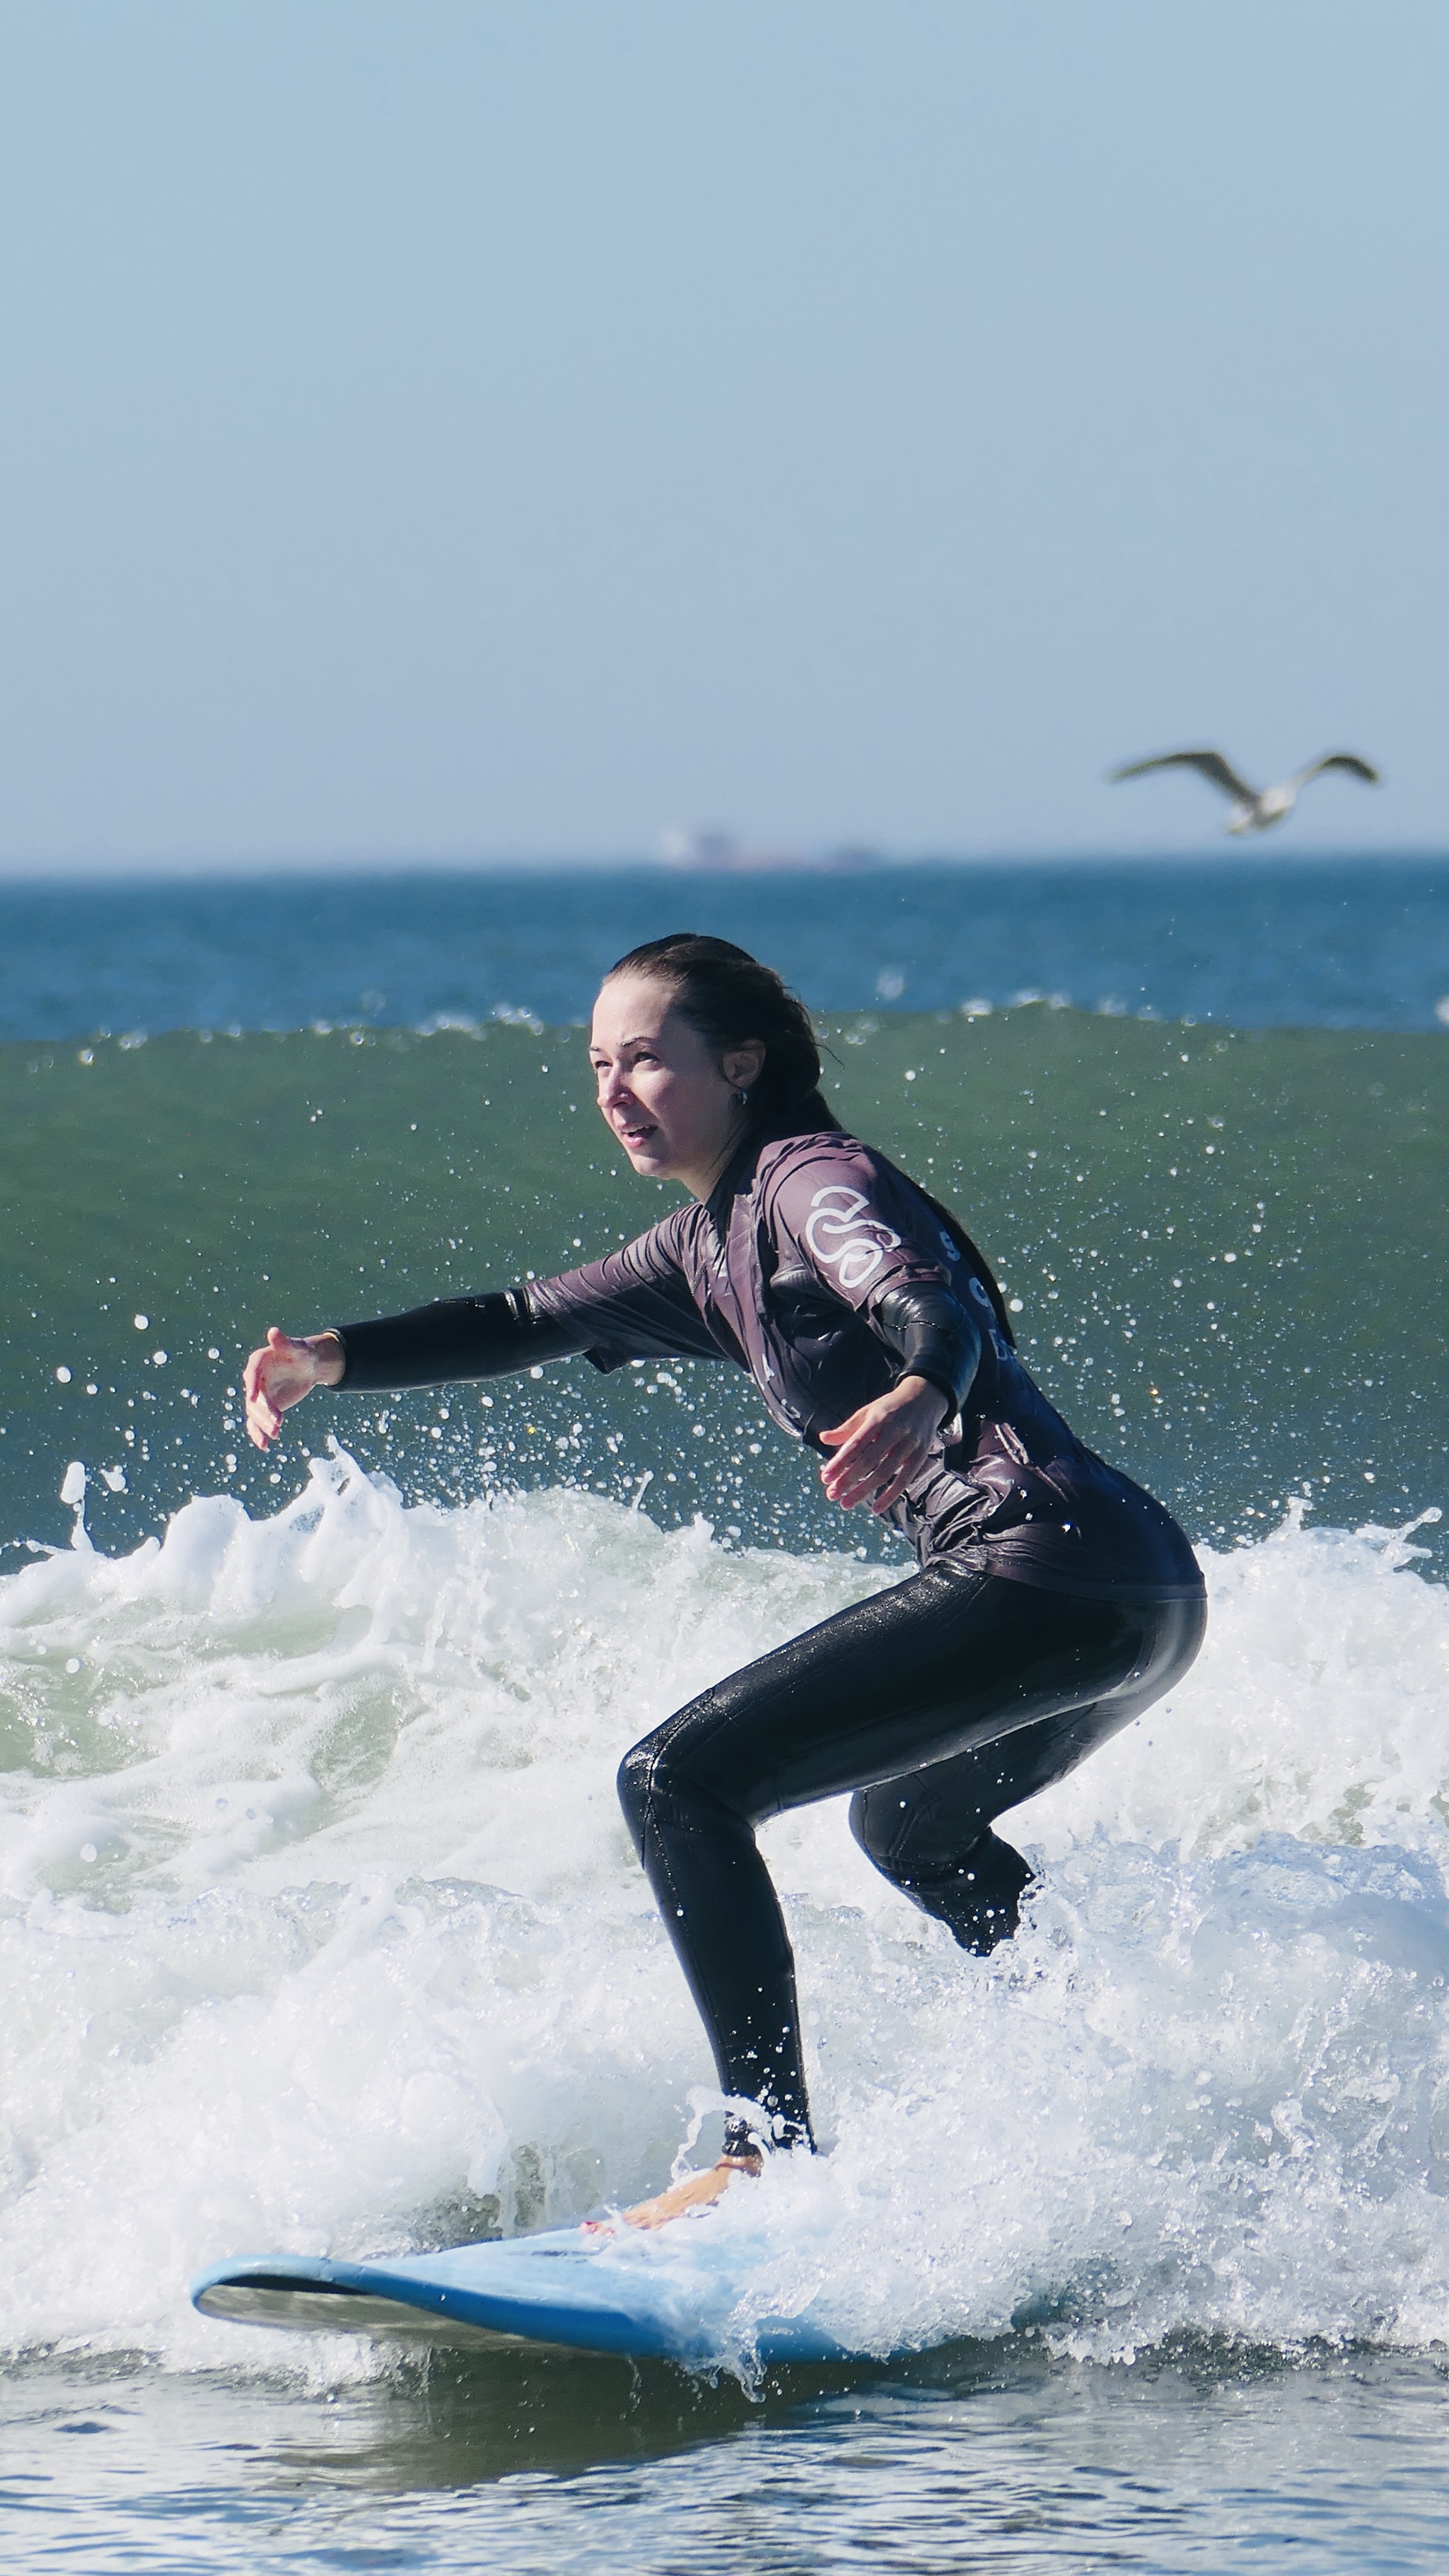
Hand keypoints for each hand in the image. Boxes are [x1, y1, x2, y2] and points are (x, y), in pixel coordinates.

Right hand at [243, 1328, 343, 1449]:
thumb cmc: (303, 1353)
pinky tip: (264, 1446)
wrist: (308, 1366)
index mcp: (259, 1362)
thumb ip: (285, 1343)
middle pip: (255, 1398)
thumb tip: (273, 1331)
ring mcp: (258, 1395)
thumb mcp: (298, 1348)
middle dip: (265, 1411)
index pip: (252, 1373)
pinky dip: (258, 1434)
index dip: (251, 1384)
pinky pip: (256, 1422)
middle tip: (278, 1423)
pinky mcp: (264, 1408)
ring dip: (263, 1425)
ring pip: (254, 1413)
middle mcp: (254, 1379)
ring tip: (276, 1434)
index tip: (252, 1396)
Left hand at [817, 1375, 946, 1513]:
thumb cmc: (890, 1409)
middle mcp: (895, 1430)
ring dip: (864, 1490)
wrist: (926, 1398)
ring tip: (845, 1504)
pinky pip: (905, 1479)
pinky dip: (890, 1495)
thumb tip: (822, 1438)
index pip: (856, 1443)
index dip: (840, 1461)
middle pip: (869, 1460)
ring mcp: (910, 1443)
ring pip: (885, 1472)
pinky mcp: (921, 1455)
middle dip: (848, 1479)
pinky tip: (875, 1509)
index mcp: (878, 1418)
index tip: (825, 1477)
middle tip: (831, 1494)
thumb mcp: (868, 1412)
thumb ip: (847, 1428)